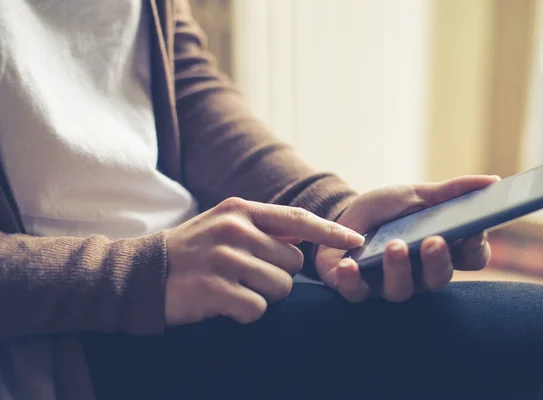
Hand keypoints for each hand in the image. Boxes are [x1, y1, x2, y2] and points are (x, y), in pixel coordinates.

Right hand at [164, 197, 363, 324]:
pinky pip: (257, 309)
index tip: (357, 240)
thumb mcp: (224, 225)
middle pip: (292, 263)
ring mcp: (224, 259)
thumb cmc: (191, 251)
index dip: (330, 231)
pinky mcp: (213, 289)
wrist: (140, 273)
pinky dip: (245, 312)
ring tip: (232, 288)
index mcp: (240, 210)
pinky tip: (222, 303)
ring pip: (279, 287)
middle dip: (278, 275)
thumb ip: (263, 228)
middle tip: (245, 276)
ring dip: (262, 295)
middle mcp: (235, 230)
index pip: (297, 219)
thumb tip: (304, 239)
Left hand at [315, 175, 499, 302]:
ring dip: (398, 268)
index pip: (471, 258)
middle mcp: (419, 274)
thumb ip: (451, 191)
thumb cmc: (386, 211)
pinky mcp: (356, 289)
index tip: (473, 230)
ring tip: (394, 245)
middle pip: (438, 278)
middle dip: (438, 261)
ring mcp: (387, 285)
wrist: (343, 217)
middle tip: (433, 240)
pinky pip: (356, 292)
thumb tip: (494, 181)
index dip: (475, 247)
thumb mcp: (415, 195)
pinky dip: (352, 280)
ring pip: (400, 290)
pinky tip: (349, 264)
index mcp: (441, 251)